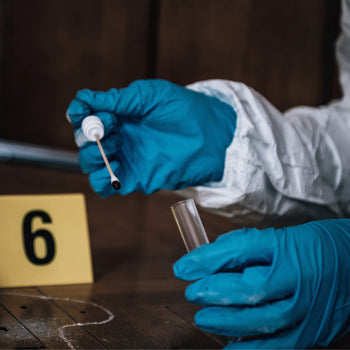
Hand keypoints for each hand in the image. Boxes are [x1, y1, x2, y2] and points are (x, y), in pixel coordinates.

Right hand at [66, 79, 235, 195]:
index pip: (88, 116)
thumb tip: (85, 98)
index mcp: (121, 115)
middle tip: (110, 127)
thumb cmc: (185, 110)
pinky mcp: (136, 179)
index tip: (82, 111)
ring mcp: (127, 159)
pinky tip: (113, 168)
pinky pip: (107, 186)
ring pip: (92, 163)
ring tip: (116, 145)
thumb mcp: (151, 95)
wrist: (211, 137)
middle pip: (86, 140)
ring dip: (93, 155)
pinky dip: (101, 180)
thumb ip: (120, 99)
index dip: (80, 113)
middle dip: (90, 133)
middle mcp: (120, 138)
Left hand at [174, 219, 349, 348]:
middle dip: (214, 292)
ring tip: (203, 318)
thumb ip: (246, 248)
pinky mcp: (314, 330)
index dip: (207, 258)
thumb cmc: (315, 245)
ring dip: (227, 322)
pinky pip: (281, 346)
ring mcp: (309, 307)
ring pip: (264, 320)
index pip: (240, 248)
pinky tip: (229, 347)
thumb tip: (210, 259)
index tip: (183, 267)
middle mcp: (299, 277)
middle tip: (192, 293)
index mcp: (288, 246)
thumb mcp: (281, 236)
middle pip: (251, 288)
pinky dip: (252, 349)